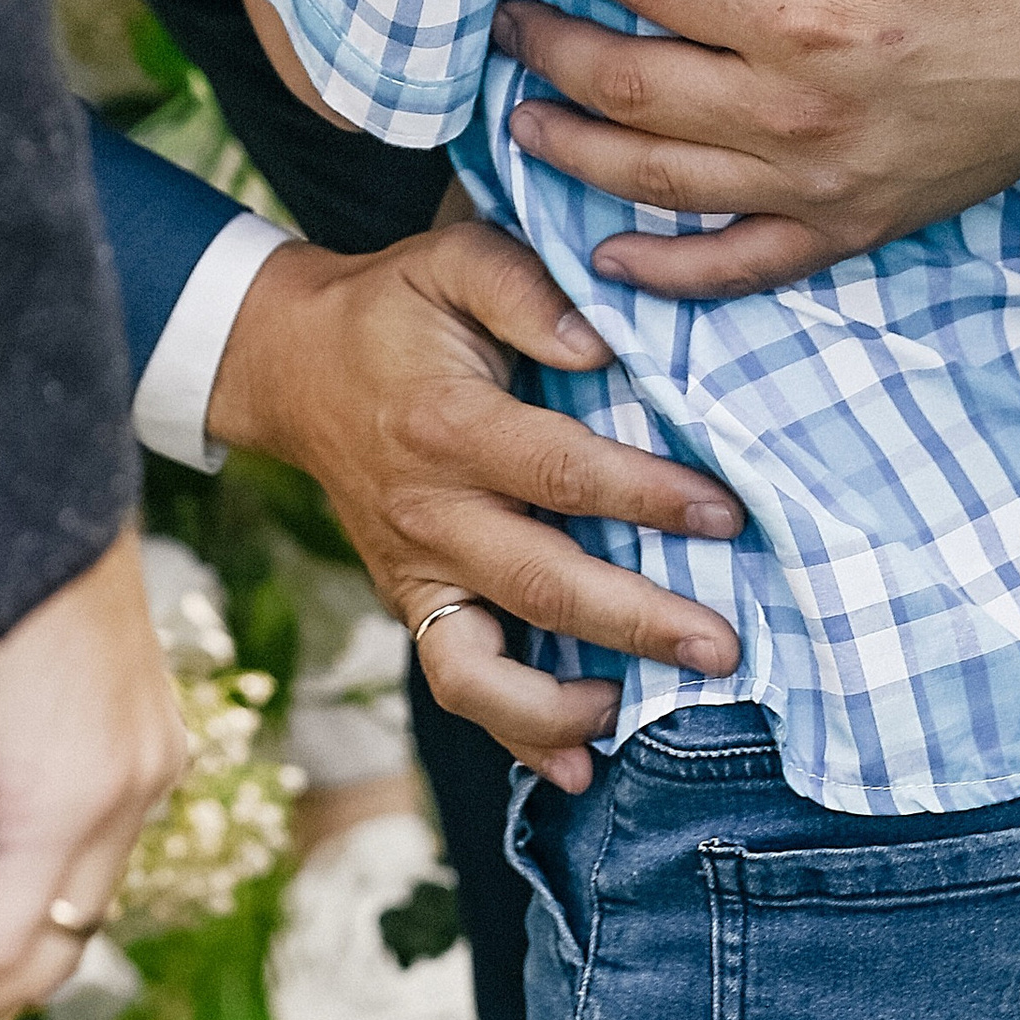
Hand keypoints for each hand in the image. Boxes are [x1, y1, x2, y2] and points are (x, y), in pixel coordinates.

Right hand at [208, 226, 746, 796]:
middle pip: (541, 583)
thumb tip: (599, 341)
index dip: (648, 496)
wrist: (293, 364)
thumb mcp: (454, 259)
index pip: (562, 472)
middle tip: (724, 646)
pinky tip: (580, 760)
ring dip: (567, 704)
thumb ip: (527, 289)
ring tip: (642, 712)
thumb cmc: (396, 307)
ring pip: (483, 667)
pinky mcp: (411, 601)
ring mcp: (415, 568)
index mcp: (449, 423)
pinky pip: (458, 682)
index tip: (725, 512)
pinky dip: (518, 730)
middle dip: (638, 622)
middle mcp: (430, 510)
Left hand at [494, 0, 1019, 299]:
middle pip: (631, 87)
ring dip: (574, 153)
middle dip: (549, 48)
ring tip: (517, 116)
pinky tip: (611, 259)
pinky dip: (668, 271)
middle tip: (499, 18)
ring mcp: (820, 181)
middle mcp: (799, 109)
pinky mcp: (849, 226)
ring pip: (661, 180)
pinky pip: (739, 263)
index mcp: (807, 12)